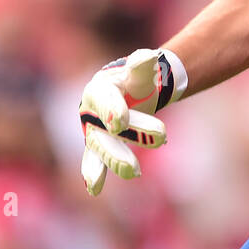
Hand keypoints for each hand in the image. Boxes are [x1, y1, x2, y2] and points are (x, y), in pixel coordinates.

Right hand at [79, 48, 176, 195]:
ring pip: (101, 149)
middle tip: (157, 139)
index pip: (104, 100)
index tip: (121, 122)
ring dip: (116, 160)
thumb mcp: (141, 69)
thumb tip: (151, 58)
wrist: (132, 90)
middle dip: (125, 137)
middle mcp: (91, 113)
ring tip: (134, 171)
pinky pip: (94, 163)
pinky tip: (93, 190)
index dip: (112, 110)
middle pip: (104, 129)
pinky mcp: (100, 147)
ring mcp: (94, 132)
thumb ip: (143, 65)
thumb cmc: (137, 78)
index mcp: (99, 89)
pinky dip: (94, 175)